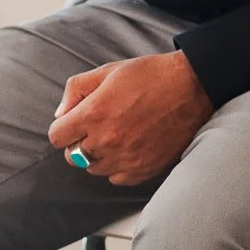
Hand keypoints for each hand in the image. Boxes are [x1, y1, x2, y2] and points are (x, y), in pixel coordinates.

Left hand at [48, 50, 213, 185]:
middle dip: (78, 142)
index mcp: (94, 114)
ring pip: (93, 169)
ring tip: (116, 136)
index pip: (57, 136)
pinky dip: (117, 167)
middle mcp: (106, 140)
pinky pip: (116, 179)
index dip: (63, 127)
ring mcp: (125, 158)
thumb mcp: (108, 70)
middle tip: (96, 127)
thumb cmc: (152, 75)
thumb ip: (76, 89)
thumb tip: (61, 113)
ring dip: (98, 155)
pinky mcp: (144, 169)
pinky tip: (128, 149)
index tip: (74, 122)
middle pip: (72, 156)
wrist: (192, 87)